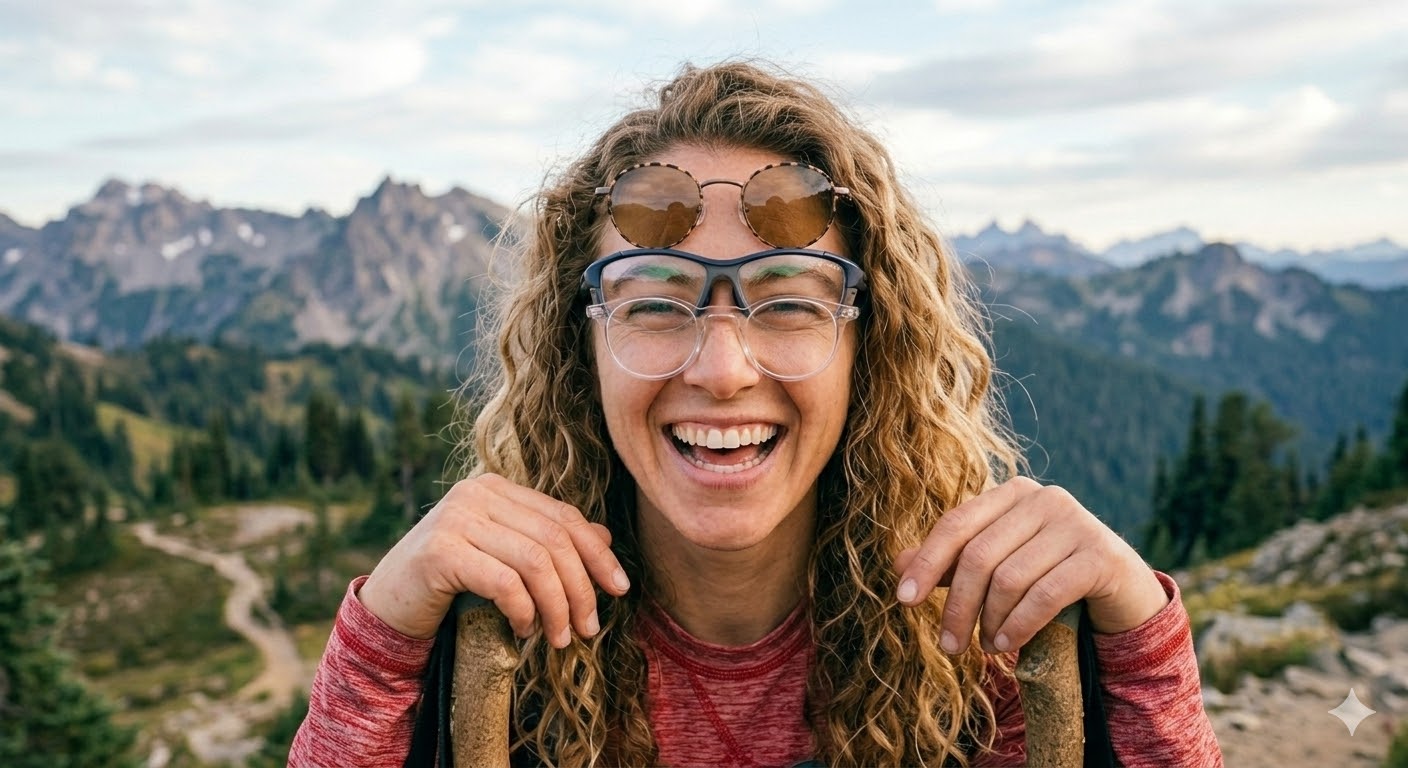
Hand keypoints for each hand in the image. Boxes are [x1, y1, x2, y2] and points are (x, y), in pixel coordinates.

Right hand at [357, 473, 630, 646]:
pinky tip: (524, 631)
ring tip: (562, 637)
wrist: (387, 606)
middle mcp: (476, 493)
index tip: (620, 588)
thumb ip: (546, 542)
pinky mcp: (440, 551)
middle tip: (590, 627)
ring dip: (558, 605)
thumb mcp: (503, 558)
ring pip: (535, 561)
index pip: (563, 515)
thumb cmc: (451, 583)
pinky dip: (524, 610)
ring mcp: (456, 518)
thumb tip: (605, 539)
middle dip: (582, 586)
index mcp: (496, 488)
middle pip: (555, 538)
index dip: (597, 552)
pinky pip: (504, 582)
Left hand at [894, 476, 1167, 654]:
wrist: (1122, 591)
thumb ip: (951, 563)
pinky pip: (1045, 594)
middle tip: (948, 646)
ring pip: (1009, 578)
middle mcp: (1044, 498)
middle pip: (979, 555)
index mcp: (1012, 493)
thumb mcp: (998, 566)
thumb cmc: (1048, 575)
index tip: (903, 600)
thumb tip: (898, 564)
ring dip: (990, 621)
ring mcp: (1076, 523)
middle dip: (957, 606)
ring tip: (987, 646)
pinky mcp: (1100, 555)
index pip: (956, 524)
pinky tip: (1007, 645)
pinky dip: (1019, 625)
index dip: (926, 563)